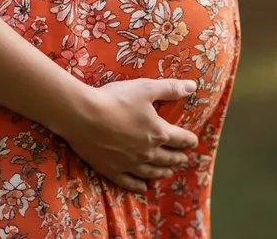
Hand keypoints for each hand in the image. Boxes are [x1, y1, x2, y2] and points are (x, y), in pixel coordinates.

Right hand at [52, 78, 199, 193]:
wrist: (83, 115)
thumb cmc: (116, 99)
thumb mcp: (146, 88)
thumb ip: (170, 89)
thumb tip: (192, 86)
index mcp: (158, 132)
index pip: (180, 139)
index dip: (189, 140)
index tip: (193, 142)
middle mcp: (147, 152)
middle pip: (168, 158)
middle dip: (177, 158)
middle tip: (183, 159)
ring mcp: (129, 163)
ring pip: (151, 172)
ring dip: (162, 172)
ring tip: (168, 172)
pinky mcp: (111, 169)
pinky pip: (128, 182)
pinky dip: (138, 186)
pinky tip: (143, 188)